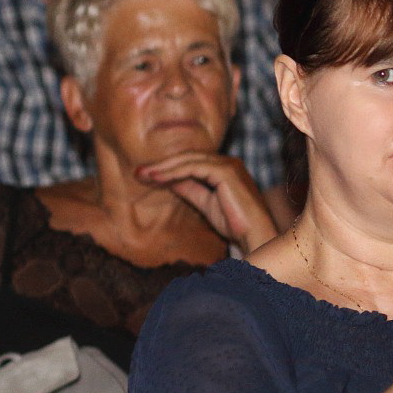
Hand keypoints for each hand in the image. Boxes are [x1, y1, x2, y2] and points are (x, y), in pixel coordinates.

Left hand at [137, 152, 276, 252]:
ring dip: (163, 167)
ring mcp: (229, 165)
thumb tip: (170, 181)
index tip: (144, 176)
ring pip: (189, 159)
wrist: (255, 235)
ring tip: (142, 174)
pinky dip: (174, 172)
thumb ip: (191, 190)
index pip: (190, 162)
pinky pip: (194, 167)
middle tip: (137, 172)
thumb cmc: (235, 223)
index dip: (166, 168)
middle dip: (160, 165)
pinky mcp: (227, 172)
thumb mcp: (206, 204)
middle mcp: (227, 163)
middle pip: (187, 157)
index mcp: (224, 169)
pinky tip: (158, 178)